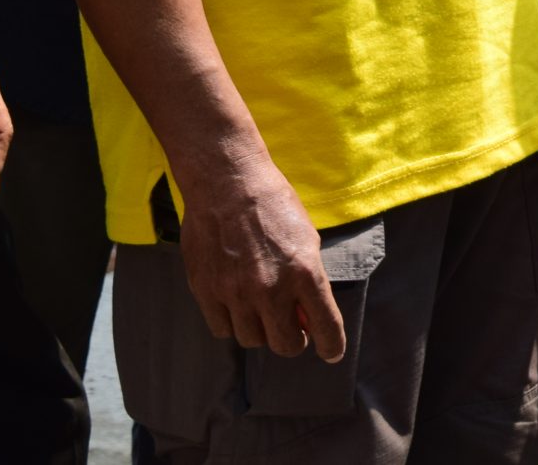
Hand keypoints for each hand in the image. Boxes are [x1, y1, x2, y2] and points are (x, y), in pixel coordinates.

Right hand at [179, 156, 345, 360]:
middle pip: (285, 345)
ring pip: (252, 340)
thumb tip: (307, 315)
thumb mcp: (307, 239)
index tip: (332, 353)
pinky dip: (233, 323)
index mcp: (304, 272)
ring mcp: (235, 292)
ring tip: (263, 309)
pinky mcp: (206, 291)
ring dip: (261, 330)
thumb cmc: (274, 206)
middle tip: (293, 328)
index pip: (324, 326)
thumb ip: (309, 279)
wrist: (228, 184)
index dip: (331, 346)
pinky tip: (238, 305)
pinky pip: (222, 328)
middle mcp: (270, 288)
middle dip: (293, 341)